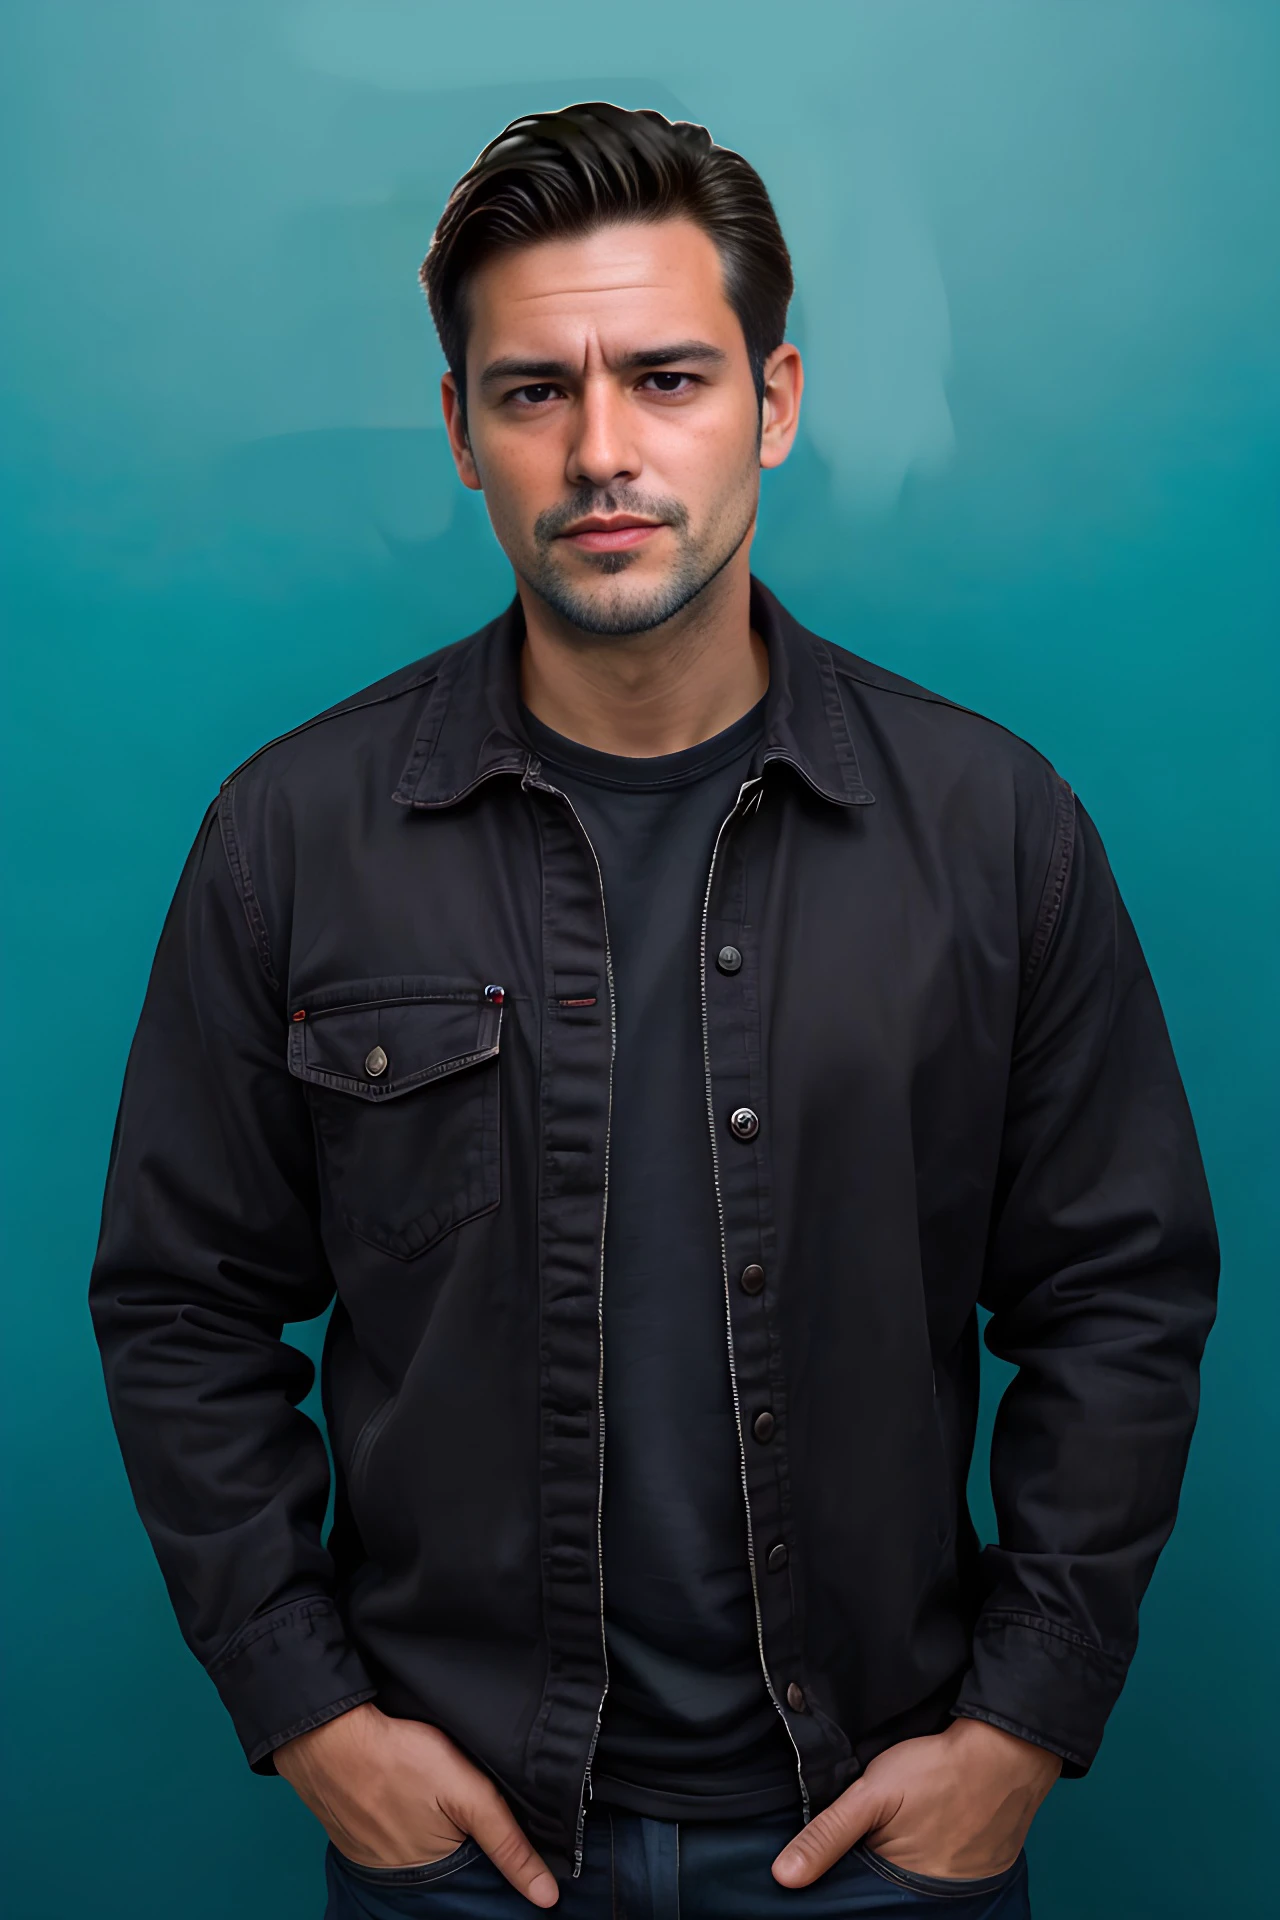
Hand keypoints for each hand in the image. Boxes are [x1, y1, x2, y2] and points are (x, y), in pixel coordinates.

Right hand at [274, 1702, 558, 1907]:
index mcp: (433, 1877)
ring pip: (422, 1855)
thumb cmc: (397, 1758)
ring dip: (434, 1836)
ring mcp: (375, 1862)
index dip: (494, 1856)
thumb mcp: (467, 1793)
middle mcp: (403, 1882)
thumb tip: (547, 1894)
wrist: (328, 1737)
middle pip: (451, 1868)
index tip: (497, 1831)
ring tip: (433, 1799)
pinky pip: (391, 1841)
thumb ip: (507, 1841)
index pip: (479, 1880)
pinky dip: (405, 1825)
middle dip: (464, 1846)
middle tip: (458, 1805)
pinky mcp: (356, 1840)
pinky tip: (407, 1798)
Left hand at [772, 1718, 1061, 1886]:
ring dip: (893, 1872)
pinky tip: (916, 1839)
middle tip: (864, 1840)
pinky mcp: (975, 1878)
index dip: (837, 1884)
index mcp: (900, 1891)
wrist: (1005, 1754)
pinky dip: (922, 1866)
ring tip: (890, 1837)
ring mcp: (956, 1892)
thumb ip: (828, 1834)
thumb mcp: (872, 1795)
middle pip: (881, 1897)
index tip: (822, 1867)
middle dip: (864, 1878)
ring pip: (907, 1890)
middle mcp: (929, 1903)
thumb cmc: (937, 1772)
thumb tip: (782, 1876)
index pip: (855, 1900)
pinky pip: (937, 1882)